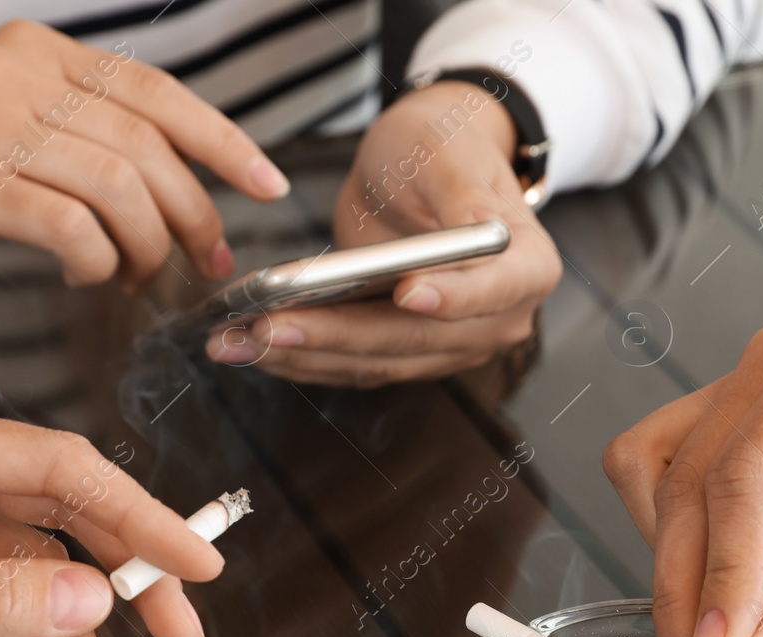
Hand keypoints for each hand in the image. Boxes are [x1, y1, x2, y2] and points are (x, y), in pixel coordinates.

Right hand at [0, 20, 289, 292]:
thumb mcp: (18, 123)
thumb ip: (92, 134)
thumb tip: (190, 185)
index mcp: (40, 50)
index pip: (157, 91)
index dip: (223, 141)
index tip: (267, 185)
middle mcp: (16, 74)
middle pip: (147, 146)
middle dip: (193, 214)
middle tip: (208, 260)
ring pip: (118, 187)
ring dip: (148, 246)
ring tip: (141, 276)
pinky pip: (72, 226)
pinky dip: (98, 260)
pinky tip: (92, 275)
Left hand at [208, 80, 560, 385]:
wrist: (420, 166)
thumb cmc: (442, 146)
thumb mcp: (452, 153)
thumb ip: (464, 198)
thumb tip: (470, 238)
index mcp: (527, 268)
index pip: (494, 292)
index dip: (453, 298)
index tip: (406, 293)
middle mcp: (497, 320)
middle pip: (416, 338)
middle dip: (338, 335)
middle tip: (271, 325)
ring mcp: (450, 344)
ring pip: (376, 362)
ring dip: (303, 356)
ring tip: (235, 341)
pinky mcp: (405, 353)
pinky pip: (354, 364)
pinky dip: (301, 357)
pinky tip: (249, 343)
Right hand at [603, 321, 762, 636]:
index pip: (742, 478)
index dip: (721, 574)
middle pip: (687, 481)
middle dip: (685, 585)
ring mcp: (742, 382)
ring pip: (653, 470)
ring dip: (667, 557)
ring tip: (705, 629)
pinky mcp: (726, 414)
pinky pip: (660, 468)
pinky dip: (672, 534)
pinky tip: (716, 580)